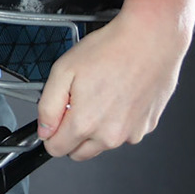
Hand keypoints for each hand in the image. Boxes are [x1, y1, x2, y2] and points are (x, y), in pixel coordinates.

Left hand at [35, 8, 189, 159]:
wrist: (150, 40)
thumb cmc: (109, 51)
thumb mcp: (63, 71)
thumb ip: (48, 107)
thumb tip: (44, 130)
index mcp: (86, 123)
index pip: (57, 150)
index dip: (50, 134)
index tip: (53, 121)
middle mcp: (111, 135)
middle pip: (80, 152)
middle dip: (72, 134)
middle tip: (76, 104)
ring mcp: (132, 133)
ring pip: (103, 144)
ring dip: (96, 128)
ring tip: (100, 94)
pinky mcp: (147, 127)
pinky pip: (124, 133)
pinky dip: (118, 121)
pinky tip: (119, 95)